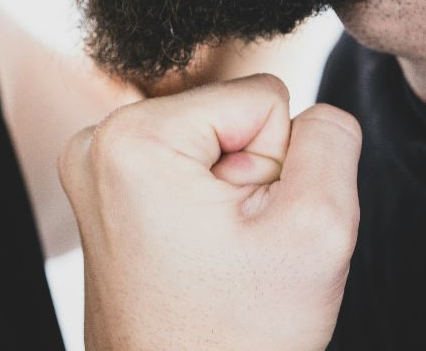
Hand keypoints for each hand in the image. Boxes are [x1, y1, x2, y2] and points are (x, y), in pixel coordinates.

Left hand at [59, 74, 361, 350]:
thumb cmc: (236, 337)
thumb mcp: (315, 229)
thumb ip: (331, 141)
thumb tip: (318, 111)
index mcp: (134, 135)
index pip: (263, 99)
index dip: (277, 166)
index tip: (249, 229)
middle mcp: (98, 141)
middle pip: (231, 118)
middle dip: (250, 181)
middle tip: (233, 252)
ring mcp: (94, 170)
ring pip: (214, 147)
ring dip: (230, 200)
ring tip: (215, 261)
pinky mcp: (104, 196)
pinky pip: (187, 174)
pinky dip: (203, 213)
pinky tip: (195, 261)